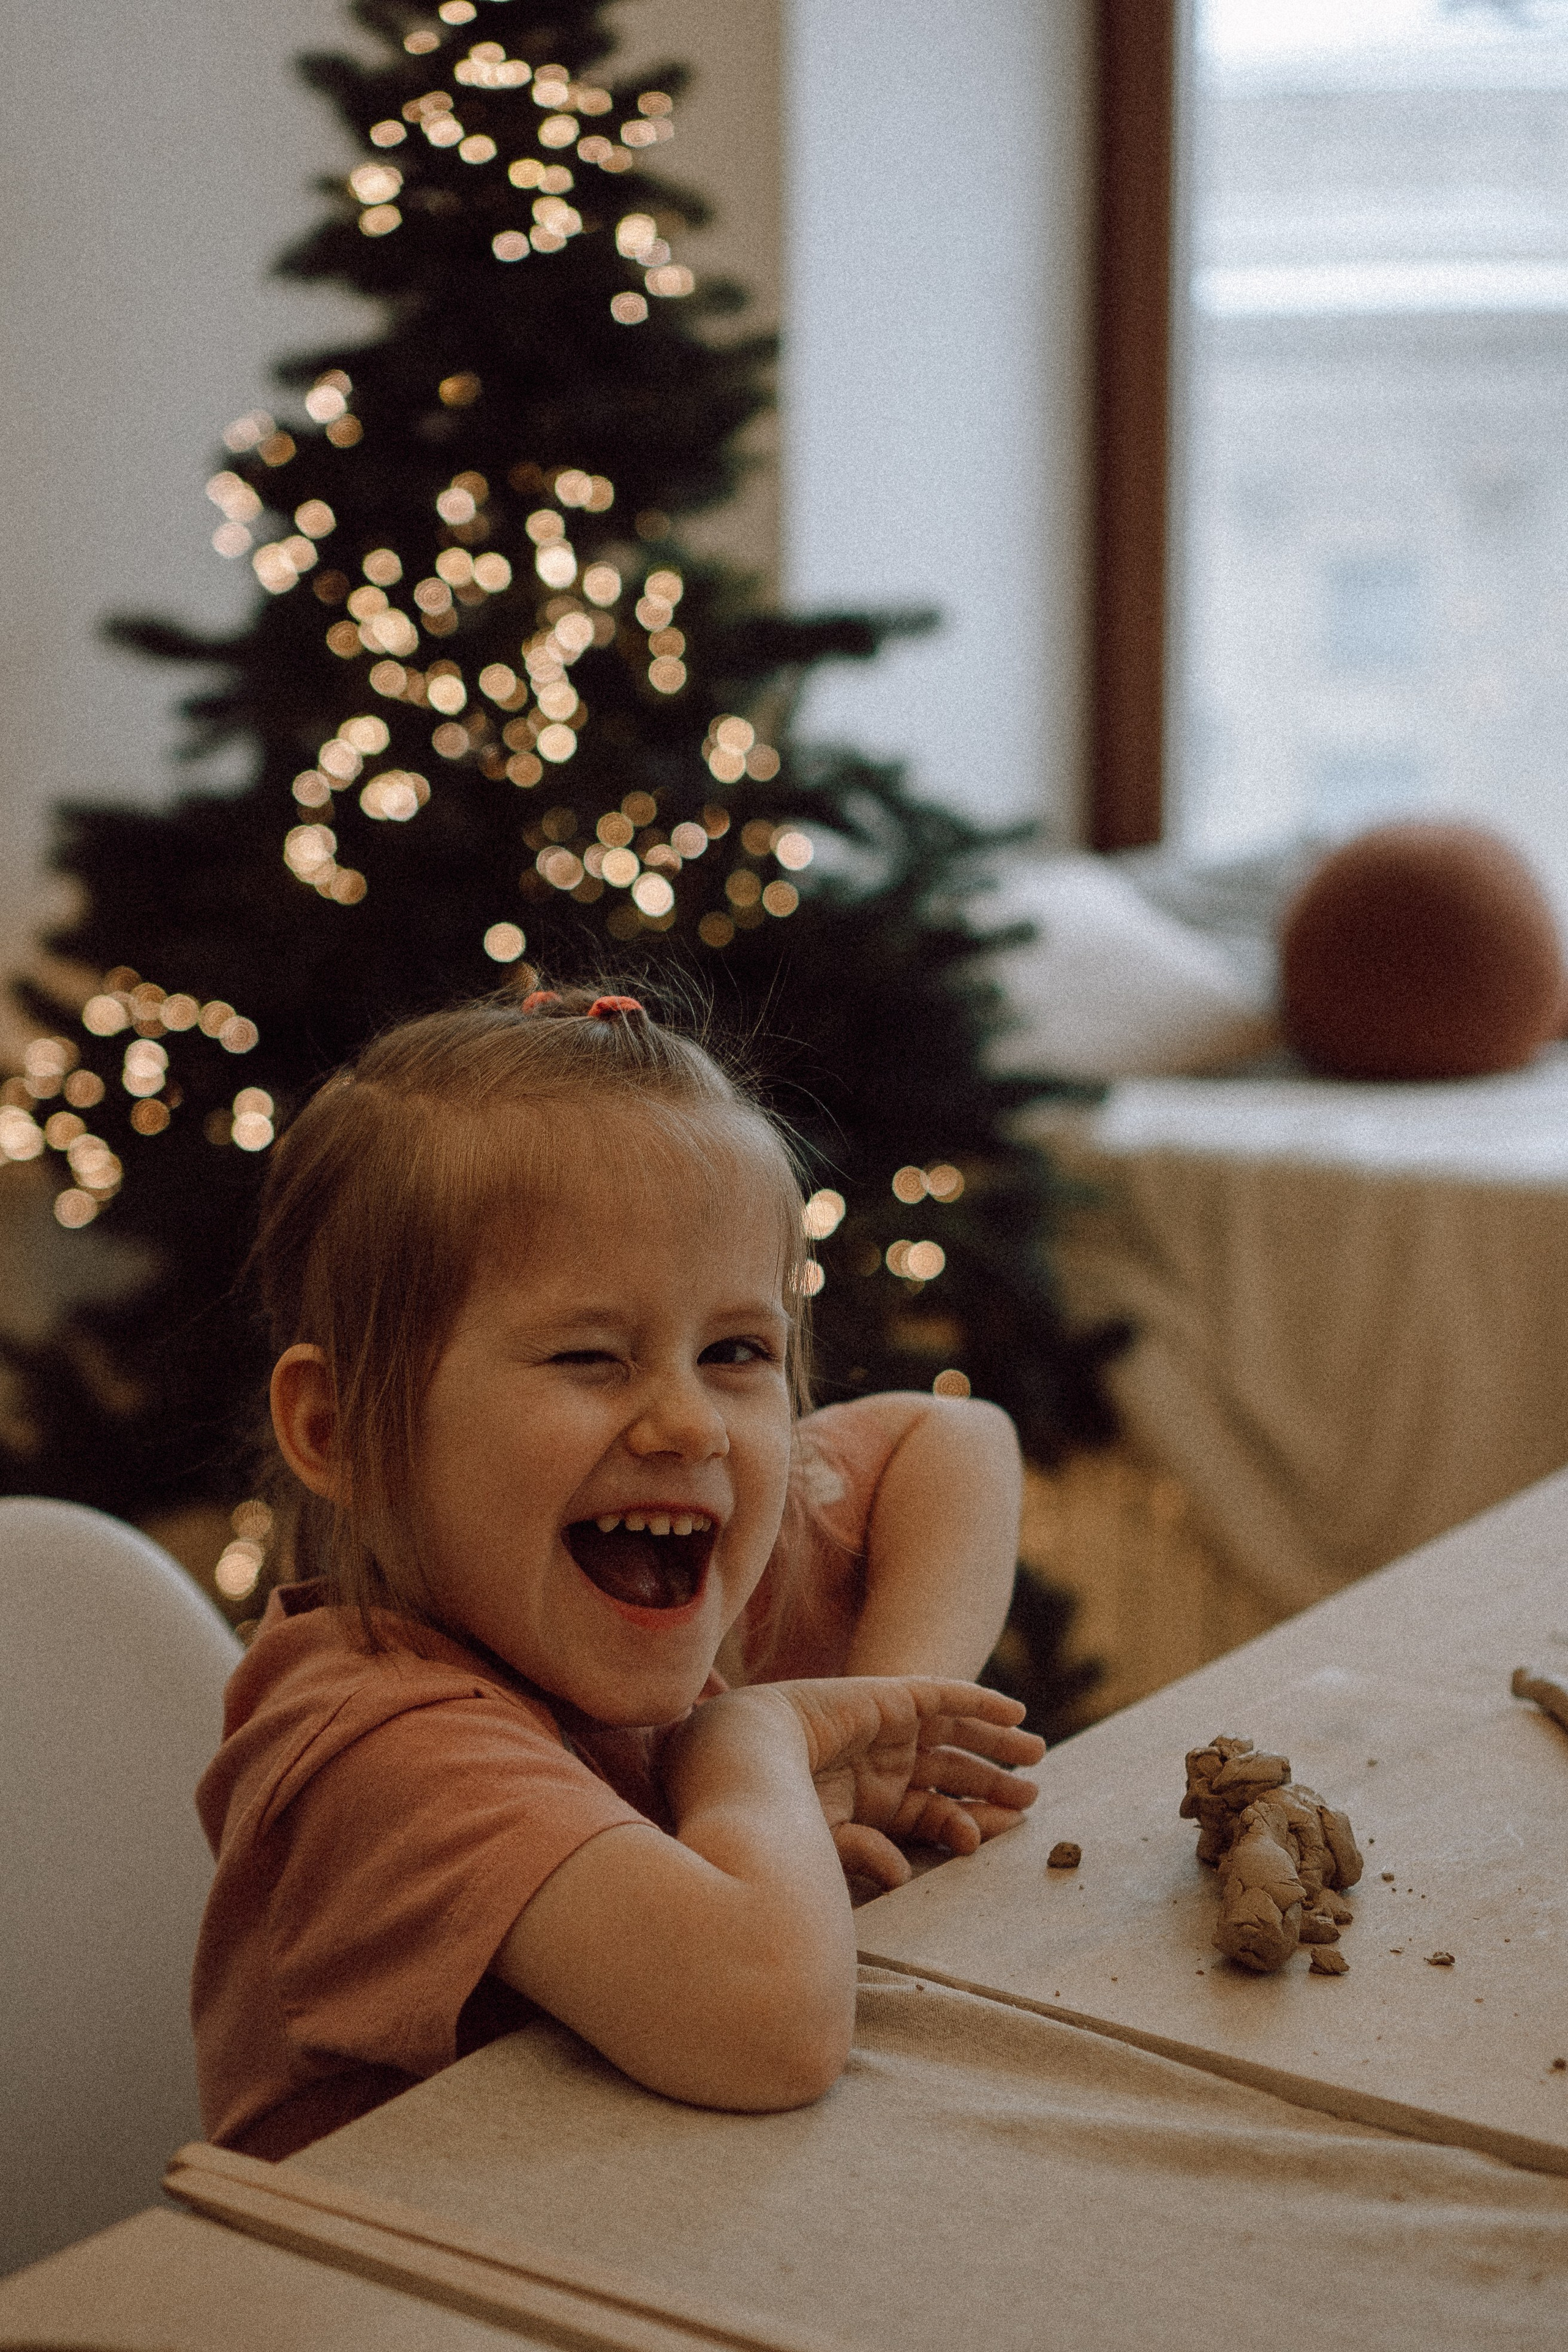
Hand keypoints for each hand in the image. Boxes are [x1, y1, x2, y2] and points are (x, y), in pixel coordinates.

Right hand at [767, 1676, 1043, 1889]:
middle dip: (993, 1783)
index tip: (999, 1837)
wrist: (741, 1749)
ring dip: (996, 1743)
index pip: (934, 1816)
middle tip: (1033, 1796)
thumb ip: (866, 1855)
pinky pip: (944, 1695)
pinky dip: (980, 1702)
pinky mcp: (889, 1697)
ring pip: (956, 1735)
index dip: (969, 1825)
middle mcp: (884, 1767)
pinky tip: (1015, 1712)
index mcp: (871, 1806)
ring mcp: (888, 1730)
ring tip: (1036, 1753)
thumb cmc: (772, 1805)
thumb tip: (904, 1876)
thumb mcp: (825, 1841)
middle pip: (952, 1775)